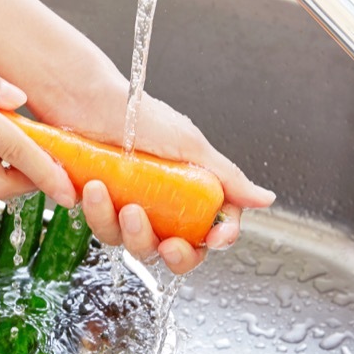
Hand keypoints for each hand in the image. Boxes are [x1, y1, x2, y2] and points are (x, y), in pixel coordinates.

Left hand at [36, 94, 274, 274]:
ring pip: (128, 243)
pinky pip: (95, 226)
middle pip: (170, 253)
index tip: (215, 238)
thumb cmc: (139, 116)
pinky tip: (89, 186)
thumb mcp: (191, 146)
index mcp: (187, 196)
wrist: (87, 100)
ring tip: (104, 190)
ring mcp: (125, 210)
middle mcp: (158, 209)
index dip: (216, 241)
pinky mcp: (96, 208)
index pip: (209, 233)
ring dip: (118, 224)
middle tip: (164, 241)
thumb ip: (227, 178)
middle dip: (170, 252)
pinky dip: (93, 210)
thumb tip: (266, 199)